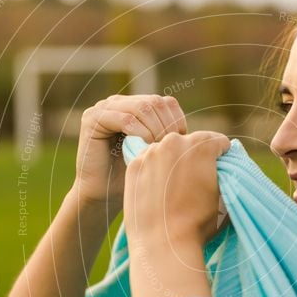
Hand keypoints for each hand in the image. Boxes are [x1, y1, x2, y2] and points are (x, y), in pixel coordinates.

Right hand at [73, 94, 186, 208]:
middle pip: (155, 102)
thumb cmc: (132, 178)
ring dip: (155, 130)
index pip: (166, 102)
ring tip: (156, 150)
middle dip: (168, 126)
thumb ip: (170, 136)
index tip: (181, 145)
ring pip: (142, 108)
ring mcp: (104, 108)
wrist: (102, 195)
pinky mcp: (92, 118)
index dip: (177, 121)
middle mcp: (119, 103)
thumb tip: (203, 137)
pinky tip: (144, 148)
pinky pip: (125, 119)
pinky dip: (140, 133)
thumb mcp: (157, 153)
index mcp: (135, 106)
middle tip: (169, 149)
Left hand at [124, 131, 231, 249]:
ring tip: (172, 188)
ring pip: (167, 150)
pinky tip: (157, 191)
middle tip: (192, 181)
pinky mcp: (134, 165)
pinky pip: (148, 161)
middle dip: (194, 157)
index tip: (216, 172)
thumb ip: (224, 171)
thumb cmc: (198, 222)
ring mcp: (150, 152)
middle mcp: (174, 141)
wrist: (163, 243)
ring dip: (172, 161)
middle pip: (190, 142)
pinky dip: (154, 171)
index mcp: (201, 145)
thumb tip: (220, 164)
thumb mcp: (223, 193)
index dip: (220, 157)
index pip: (217, 141)